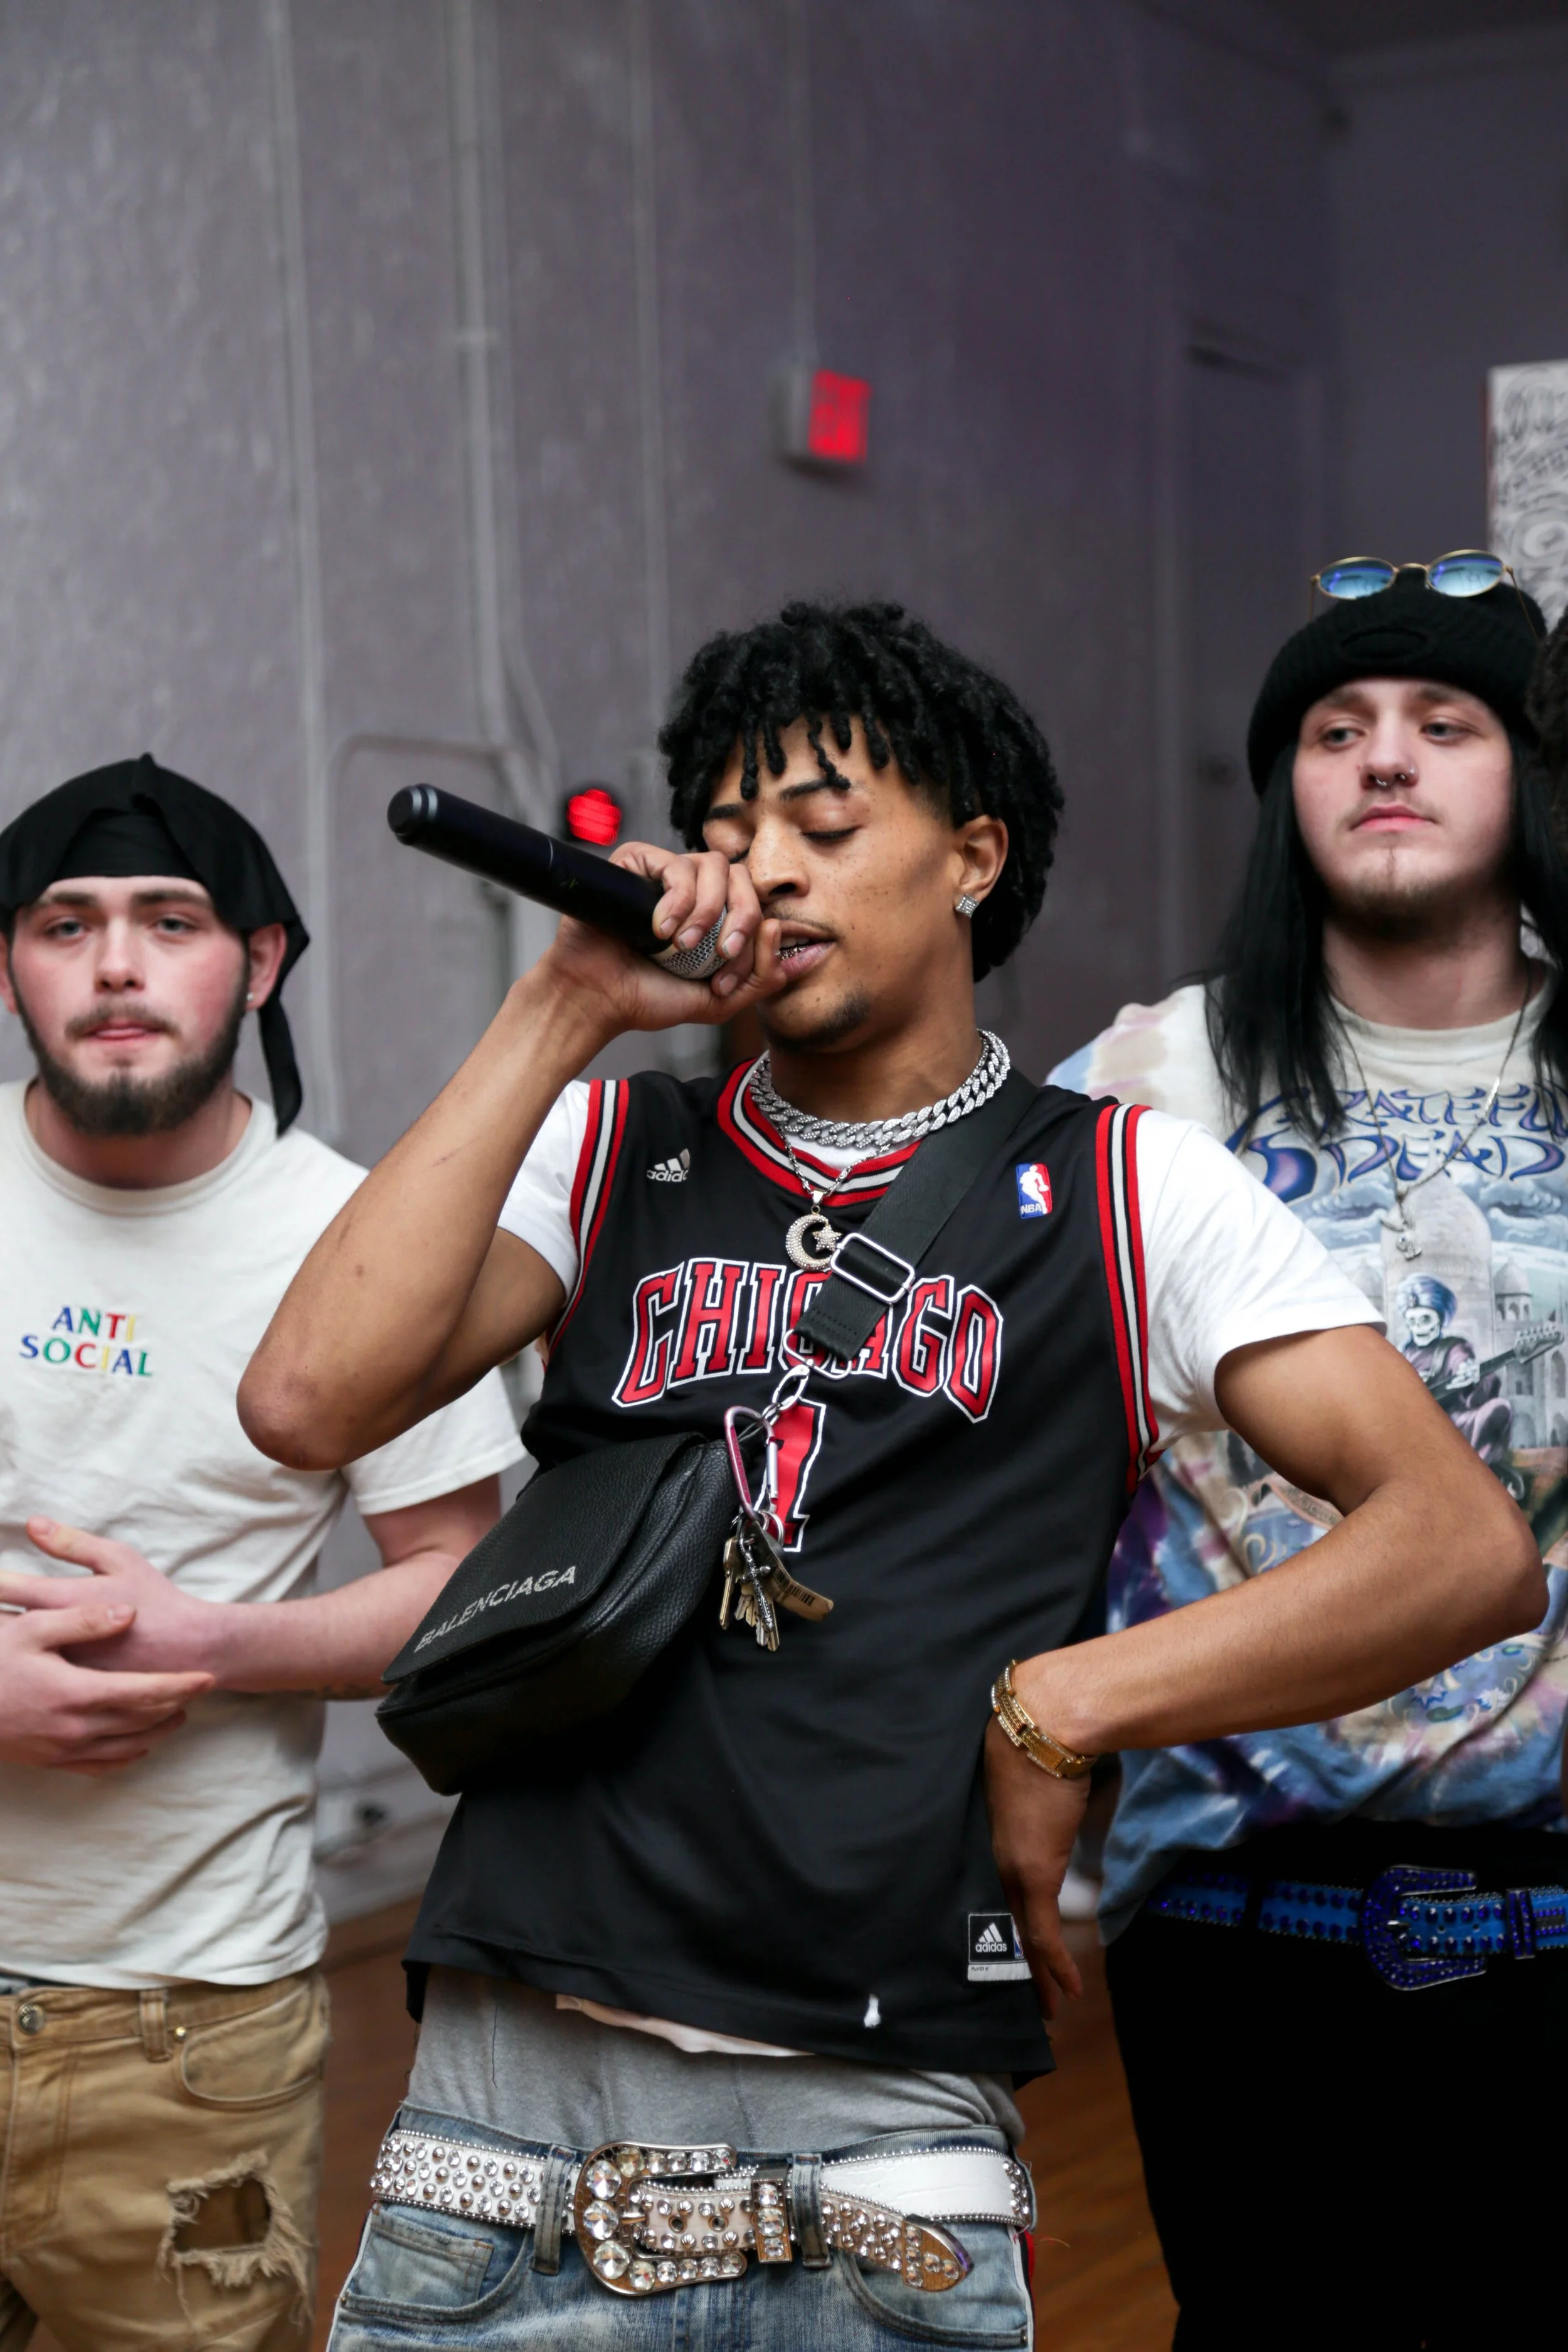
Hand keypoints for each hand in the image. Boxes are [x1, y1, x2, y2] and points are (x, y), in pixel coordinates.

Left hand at [0, 1518, 222, 1677]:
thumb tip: (32, 1523)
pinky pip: (39, 1676)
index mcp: (64, 1599)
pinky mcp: (72, 1690)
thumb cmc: (154, 1598)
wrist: (189, 1649)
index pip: (7, 1588)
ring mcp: (62, 1667)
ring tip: (3, 1638)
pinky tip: (21, 1665)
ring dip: (7, 1644)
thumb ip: (72, 1543)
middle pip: (3, 1626)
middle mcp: (55, 1636)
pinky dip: (27, 1668)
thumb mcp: (118, 1559)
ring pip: (18, 1654)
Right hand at [0, 1598, 212, 1774]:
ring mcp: (61, 1750)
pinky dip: (126, 1756)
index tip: (208, 1676)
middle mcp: (74, 1728)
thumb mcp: (33, 1627)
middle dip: (175, 1705)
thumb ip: (83, 1620)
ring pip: (126, 1747)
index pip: (145, 1692)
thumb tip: (128, 1614)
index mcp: (76, 1693)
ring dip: (157, 1731)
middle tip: (200, 1691)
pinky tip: (136, 1744)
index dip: (181, 1685)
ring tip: (177, 1714)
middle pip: (142, 1721)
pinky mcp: (48, 1762)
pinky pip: (99, 1767)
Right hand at [541, 841, 784, 1035]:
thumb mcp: (719, 1000)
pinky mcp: (637, 862)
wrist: (598, 998)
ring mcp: (665, 874)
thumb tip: (778, 929)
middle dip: (741, 917)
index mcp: (717, 916)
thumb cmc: (649, 997)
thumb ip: (761, 977)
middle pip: (743, 876)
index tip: (725, 978)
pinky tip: (659, 928)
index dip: (752, 938)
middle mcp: (695, 890)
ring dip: (707, 911)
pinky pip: (676, 864)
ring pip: (714, 865)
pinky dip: (676, 900)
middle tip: (720, 953)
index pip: (756, 903)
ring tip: (681, 945)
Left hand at [983, 1715, 1089, 2018]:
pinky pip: (1043, 1933)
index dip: (998, 1930)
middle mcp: (992, 1859)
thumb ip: (1022, 1804)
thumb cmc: (1035, 1746)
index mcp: (984, 1840)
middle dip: (1013, 1966)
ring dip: (1037, 1975)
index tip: (1004, 1955)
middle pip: (1000, 1925)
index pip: (989, 1895)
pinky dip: (1056, 1964)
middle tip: (1021, 2001)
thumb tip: (1036, 1802)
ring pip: (1021, 1937)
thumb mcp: (1022, 1782)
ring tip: (1047, 2008)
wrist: (1046, 1731)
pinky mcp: (1036, 1874)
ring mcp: (1012, 1870)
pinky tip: (1068, 1989)